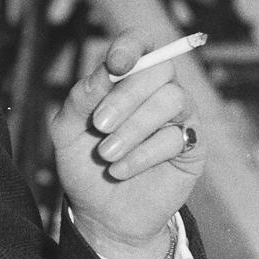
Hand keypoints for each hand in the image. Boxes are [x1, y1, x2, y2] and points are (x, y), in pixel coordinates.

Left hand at [51, 31, 203, 258]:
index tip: (114, 64)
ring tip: (106, 154)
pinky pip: (176, 136)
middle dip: (126, 96)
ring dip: (133, 128)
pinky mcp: (191, 146)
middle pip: (159, 69)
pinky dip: (143, 154)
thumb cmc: (84, 167)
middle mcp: (156, 92)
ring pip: (171, 100)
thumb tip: (104, 74)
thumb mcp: (67, 133)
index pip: (140, 43)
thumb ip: (80, 101)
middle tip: (99, 125)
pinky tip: (119, 170)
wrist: (101, 214)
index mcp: (125, 80)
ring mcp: (178, 117)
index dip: (131, 45)